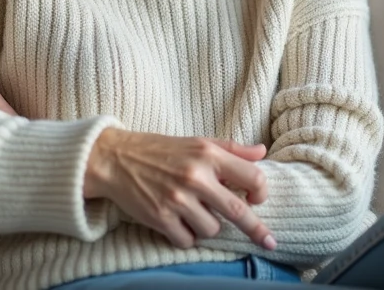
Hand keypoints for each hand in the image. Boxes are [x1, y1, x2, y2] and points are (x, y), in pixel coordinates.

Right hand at [86, 128, 274, 250]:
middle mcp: (195, 177)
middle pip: (238, 211)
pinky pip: (187, 241)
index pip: (252, 177)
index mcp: (208, 154)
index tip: (258, 200)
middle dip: (256, 229)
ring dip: (207, 226)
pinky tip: (178, 222)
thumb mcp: (198, 141)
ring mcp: (177, 199)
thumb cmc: (160, 150)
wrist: (115, 158)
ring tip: (194, 211)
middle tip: (268, 242)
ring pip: (212, 230)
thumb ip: (232, 149)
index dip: (261, 192)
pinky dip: (186, 236)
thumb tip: (262, 152)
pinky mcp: (160, 218)